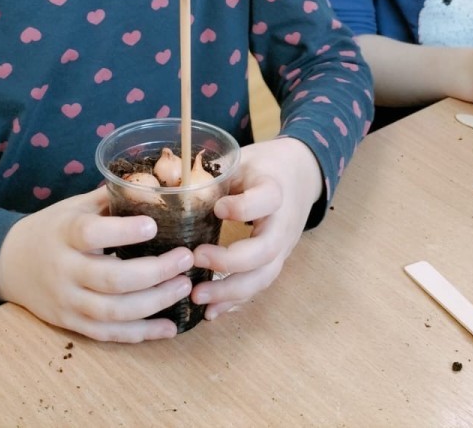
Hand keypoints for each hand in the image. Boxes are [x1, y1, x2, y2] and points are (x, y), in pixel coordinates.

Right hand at [0, 187, 197, 342]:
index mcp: (64, 233)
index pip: (91, 234)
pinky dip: (141, 333)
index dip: (122, 232)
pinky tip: (169, 327)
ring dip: (155, 303)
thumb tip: (155, 188)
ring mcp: (67, 301)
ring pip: (113, 312)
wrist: (9, 262)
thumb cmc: (53, 228)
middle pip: (111, 279)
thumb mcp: (74, 206)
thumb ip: (110, 200)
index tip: (153, 226)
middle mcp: (64, 270)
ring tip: (184, 287)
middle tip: (186, 259)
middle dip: (155, 272)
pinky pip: (108, 334)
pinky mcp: (70, 323)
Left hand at [189, 137, 321, 320]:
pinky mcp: (276, 262)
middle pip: (266, 250)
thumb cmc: (263, 167)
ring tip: (197, 297)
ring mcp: (283, 247)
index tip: (218, 209)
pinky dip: (235, 300)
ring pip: (264, 276)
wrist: (301, 176)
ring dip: (230, 291)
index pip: (267, 200)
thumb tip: (171, 191)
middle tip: (196, 258)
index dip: (243, 207)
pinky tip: (212, 311)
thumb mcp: (243, 161)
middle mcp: (283, 223)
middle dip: (230, 261)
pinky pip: (259, 285)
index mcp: (275, 190)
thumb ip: (216, 177)